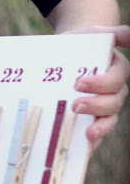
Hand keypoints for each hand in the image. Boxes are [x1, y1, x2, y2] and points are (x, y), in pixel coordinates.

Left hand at [66, 25, 129, 153]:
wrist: (66, 54)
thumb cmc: (82, 43)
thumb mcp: (97, 33)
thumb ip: (117, 34)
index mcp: (117, 71)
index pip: (115, 81)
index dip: (100, 84)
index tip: (78, 84)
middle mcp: (114, 91)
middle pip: (113, 103)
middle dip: (96, 106)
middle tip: (75, 106)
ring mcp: (103, 106)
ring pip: (109, 120)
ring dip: (100, 128)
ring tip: (87, 133)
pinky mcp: (90, 117)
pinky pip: (95, 132)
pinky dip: (92, 143)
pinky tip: (84, 150)